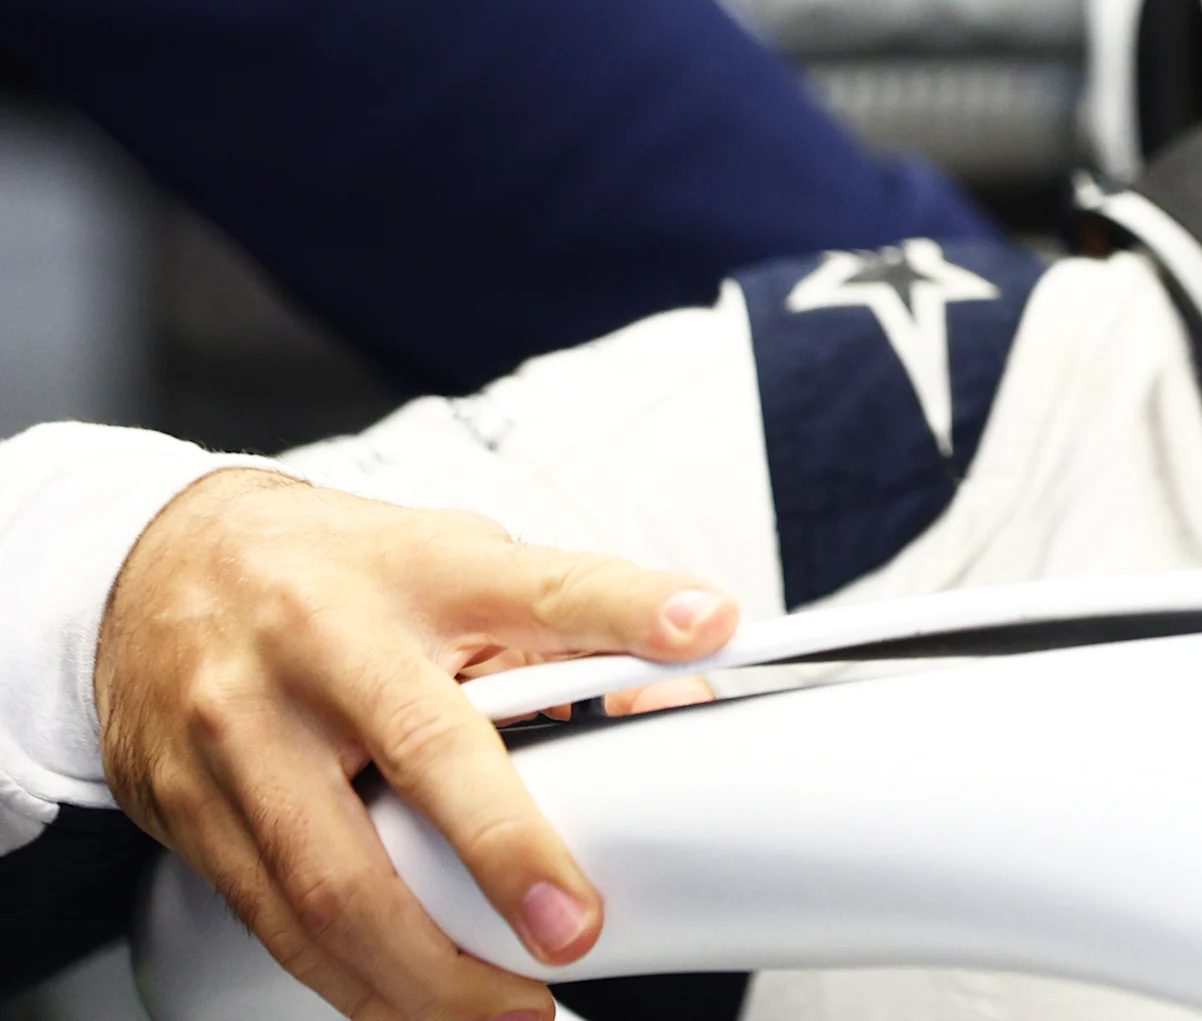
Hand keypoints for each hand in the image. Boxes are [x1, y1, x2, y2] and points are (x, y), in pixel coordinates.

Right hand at [96, 469, 739, 1020]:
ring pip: (332, 871)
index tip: (707, 625)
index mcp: (419, 570)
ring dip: (427, 968)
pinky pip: (274, 918)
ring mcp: (244, 727)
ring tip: (509, 1013)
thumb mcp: (460, 565)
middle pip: (423, 746)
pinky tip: (410, 1009)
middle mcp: (325, 643)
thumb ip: (569, 629)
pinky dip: (351, 982)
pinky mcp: (189, 806)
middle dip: (505, 850)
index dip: (627, 606)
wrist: (153, 569)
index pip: (542, 582)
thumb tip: (678, 694)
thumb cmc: (337, 574)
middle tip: (571, 928)